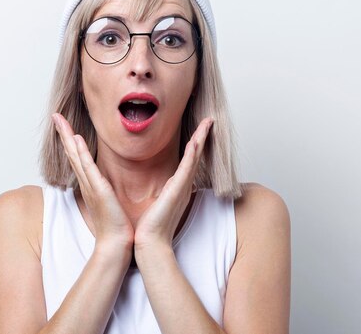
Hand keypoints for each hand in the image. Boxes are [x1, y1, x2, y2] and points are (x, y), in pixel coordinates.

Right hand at [52, 113, 133, 252]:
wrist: (117, 243)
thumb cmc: (116, 225)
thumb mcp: (112, 202)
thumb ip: (109, 191)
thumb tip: (111, 184)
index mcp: (91, 184)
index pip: (78, 158)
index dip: (70, 141)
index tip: (65, 126)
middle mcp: (87, 183)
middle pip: (72, 153)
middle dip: (64, 133)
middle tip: (56, 116)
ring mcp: (91, 185)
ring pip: (76, 156)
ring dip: (68, 137)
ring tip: (60, 120)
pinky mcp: (98, 190)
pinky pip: (88, 167)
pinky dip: (81, 153)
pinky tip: (77, 140)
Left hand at [133, 117, 213, 251]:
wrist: (151, 242)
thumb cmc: (152, 225)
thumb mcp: (157, 202)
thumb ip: (162, 192)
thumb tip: (160, 186)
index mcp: (178, 187)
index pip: (190, 160)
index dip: (196, 143)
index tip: (200, 129)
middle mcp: (184, 185)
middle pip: (196, 156)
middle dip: (203, 136)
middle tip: (209, 120)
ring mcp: (182, 188)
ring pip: (194, 158)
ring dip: (200, 139)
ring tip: (206, 124)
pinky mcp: (177, 191)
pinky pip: (186, 169)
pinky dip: (192, 155)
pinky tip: (195, 142)